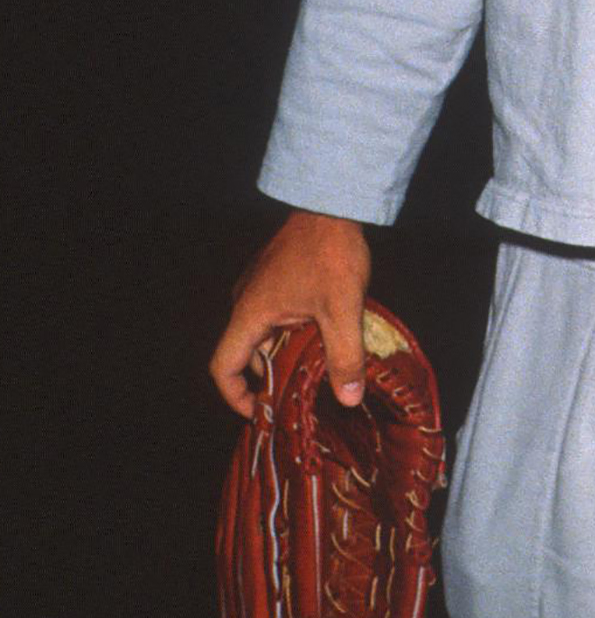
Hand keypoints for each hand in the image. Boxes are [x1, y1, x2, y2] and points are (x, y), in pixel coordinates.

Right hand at [209, 209, 370, 417]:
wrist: (332, 203)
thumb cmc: (331, 253)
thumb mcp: (342, 310)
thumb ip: (344, 357)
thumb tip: (347, 399)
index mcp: (250, 314)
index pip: (223, 368)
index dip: (237, 398)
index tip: (261, 413)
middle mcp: (246, 303)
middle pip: (246, 356)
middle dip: (271, 380)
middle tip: (302, 397)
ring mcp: (259, 288)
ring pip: (264, 336)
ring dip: (287, 355)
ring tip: (320, 369)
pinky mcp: (275, 278)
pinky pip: (275, 317)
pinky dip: (293, 334)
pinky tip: (325, 337)